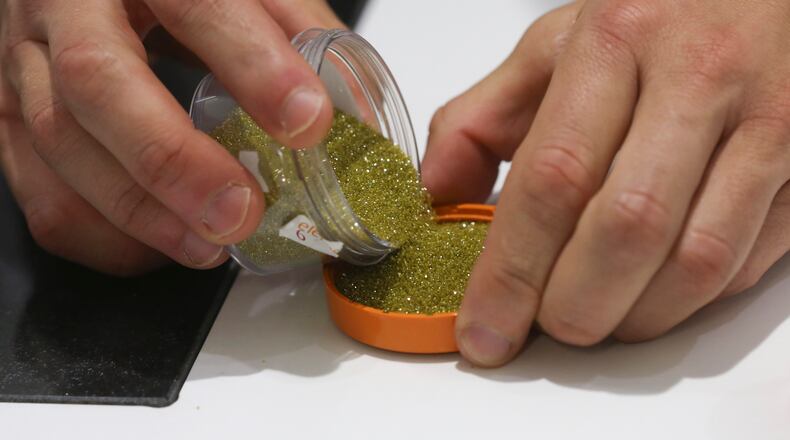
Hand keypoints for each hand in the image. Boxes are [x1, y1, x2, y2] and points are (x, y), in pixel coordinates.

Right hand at [0, 0, 340, 274]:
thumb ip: (297, 36)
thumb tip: (353, 116)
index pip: (197, 4)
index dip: (254, 66)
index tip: (307, 122)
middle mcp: (63, 8)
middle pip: (98, 84)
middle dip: (173, 161)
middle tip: (239, 212)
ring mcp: (22, 65)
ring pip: (59, 146)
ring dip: (140, 213)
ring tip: (211, 245)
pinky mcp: (9, 121)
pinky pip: (39, 193)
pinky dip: (103, 234)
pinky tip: (160, 241)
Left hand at [423, 0, 789, 365]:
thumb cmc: (655, 20)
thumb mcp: (554, 48)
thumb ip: (481, 119)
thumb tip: (437, 196)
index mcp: (615, 45)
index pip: (552, 177)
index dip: (511, 270)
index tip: (484, 329)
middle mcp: (697, 79)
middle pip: (627, 226)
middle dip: (574, 306)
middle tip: (543, 328)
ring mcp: (767, 123)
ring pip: (697, 258)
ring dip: (634, 315)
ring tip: (594, 317)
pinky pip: (747, 262)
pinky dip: (689, 300)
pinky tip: (651, 292)